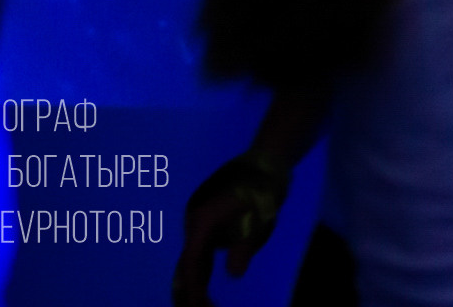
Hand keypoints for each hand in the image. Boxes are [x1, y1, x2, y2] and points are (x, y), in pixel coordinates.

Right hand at [171, 151, 287, 305]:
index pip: (191, 263)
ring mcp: (197, 216)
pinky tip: (210, 276)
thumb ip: (243, 248)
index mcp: (201, 220)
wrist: (265, 160)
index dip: (194, 289)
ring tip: (209, 294)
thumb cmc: (262, 189)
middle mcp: (193, 219)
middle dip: (192, 289)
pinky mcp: (206, 215)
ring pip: (195, 253)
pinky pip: (203, 244)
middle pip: (187, 261)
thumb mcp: (258, 220)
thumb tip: (234, 274)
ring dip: (200, 275)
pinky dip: (205, 263)